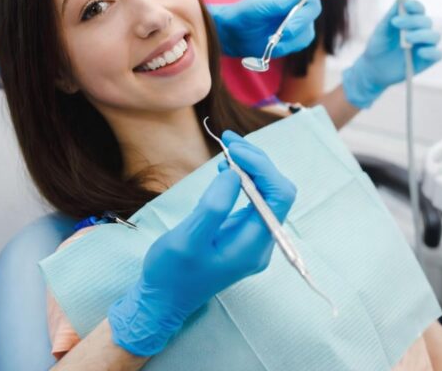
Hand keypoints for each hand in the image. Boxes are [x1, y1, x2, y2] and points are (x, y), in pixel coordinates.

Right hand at [108, 135, 295, 356]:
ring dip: (250, 167)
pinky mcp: (242, 234)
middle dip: (256, 162)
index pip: (278, 195)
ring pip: (266, 193)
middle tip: (229, 141)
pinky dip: (243, 180)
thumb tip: (234, 174)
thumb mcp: (187, 239)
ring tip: (227, 150)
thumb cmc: (171, 273)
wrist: (163, 300)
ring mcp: (253, 238)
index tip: (234, 149)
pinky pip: (253, 200)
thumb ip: (213, 207)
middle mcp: (261, 241)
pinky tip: (227, 169)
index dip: (262, 166)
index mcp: (253, 245)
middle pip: (276, 191)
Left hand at [210, 0, 340, 57]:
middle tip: (287, 27)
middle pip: (316, 3)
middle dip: (302, 17)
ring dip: (294, 32)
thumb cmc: (247, 12)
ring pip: (310, 24)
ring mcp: (302, 16)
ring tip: (276, 36)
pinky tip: (275, 41)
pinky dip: (289, 43)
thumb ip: (282, 2)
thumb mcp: (262, 5)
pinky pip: (304, 39)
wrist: (237, 34)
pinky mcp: (300, 34)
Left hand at [342, 0, 441, 108]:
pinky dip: (431, 51)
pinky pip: (437, 54)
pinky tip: (419, 51)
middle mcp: (420, 32)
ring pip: (434, 36)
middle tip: (396, 23)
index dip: (415, 6)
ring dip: (422, 35)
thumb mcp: (381, 29)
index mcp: (410, 22)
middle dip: (413, 21)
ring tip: (407, 39)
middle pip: (427, 22)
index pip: (419, 10)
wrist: (373, 68)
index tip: (406, 4)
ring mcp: (425, 46)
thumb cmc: (377, 46)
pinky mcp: (427, 61)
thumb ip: (391, 13)